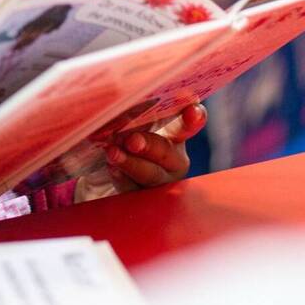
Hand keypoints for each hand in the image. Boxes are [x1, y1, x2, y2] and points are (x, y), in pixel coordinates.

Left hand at [75, 104, 207, 200]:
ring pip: (151, 175)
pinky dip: (122, 178)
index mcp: (175, 135)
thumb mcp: (133, 126)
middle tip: (132, 140)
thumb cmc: (126, 139)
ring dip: (131, 163)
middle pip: (166, 151)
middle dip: (149, 145)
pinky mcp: (144, 199)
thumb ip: (133, 116)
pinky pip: (134, 191)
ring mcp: (161, 182)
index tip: (192, 111)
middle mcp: (173, 160)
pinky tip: (113, 169)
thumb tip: (119, 104)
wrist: (110, 174)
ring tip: (113, 153)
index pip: (188, 124)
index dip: (193, 118)